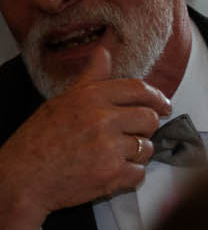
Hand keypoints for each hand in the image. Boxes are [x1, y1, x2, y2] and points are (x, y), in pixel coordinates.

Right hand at [0, 48, 170, 229]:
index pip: (138, 89)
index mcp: (90, 97)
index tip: (164, 105)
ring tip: (109, 155)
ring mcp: (109, 147)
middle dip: (144, 128)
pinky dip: (128, 175)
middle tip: (128, 135)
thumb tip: (105, 52)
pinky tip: (108, 171)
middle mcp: (103, 119)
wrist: (22, 177)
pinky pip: (139, 172)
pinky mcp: (113, 173)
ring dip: (134, 153)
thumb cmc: (38, 140)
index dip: (157, 97)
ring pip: (147, 147)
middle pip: (150, 119)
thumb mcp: (62, 101)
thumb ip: (91, 78)